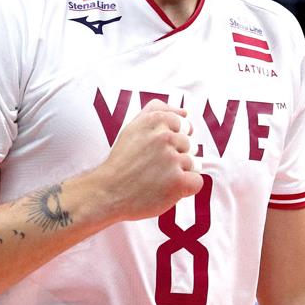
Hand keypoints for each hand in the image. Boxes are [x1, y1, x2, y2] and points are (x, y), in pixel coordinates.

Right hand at [78, 100, 203, 225]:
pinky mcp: (178, 181)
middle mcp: (165, 136)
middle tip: (154, 166)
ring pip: (194, 163)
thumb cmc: (122, 162)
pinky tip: (166, 189)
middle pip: (191, 144)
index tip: (157, 149)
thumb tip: (185, 112)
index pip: (184, 124)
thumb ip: (158, 112)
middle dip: (177, 155)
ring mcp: (172, 159)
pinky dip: (185, 189)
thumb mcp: (133, 127)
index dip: (173, 139)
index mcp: (155, 119)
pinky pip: (197, 182)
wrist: (107, 192)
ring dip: (180, 173)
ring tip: (157, 178)